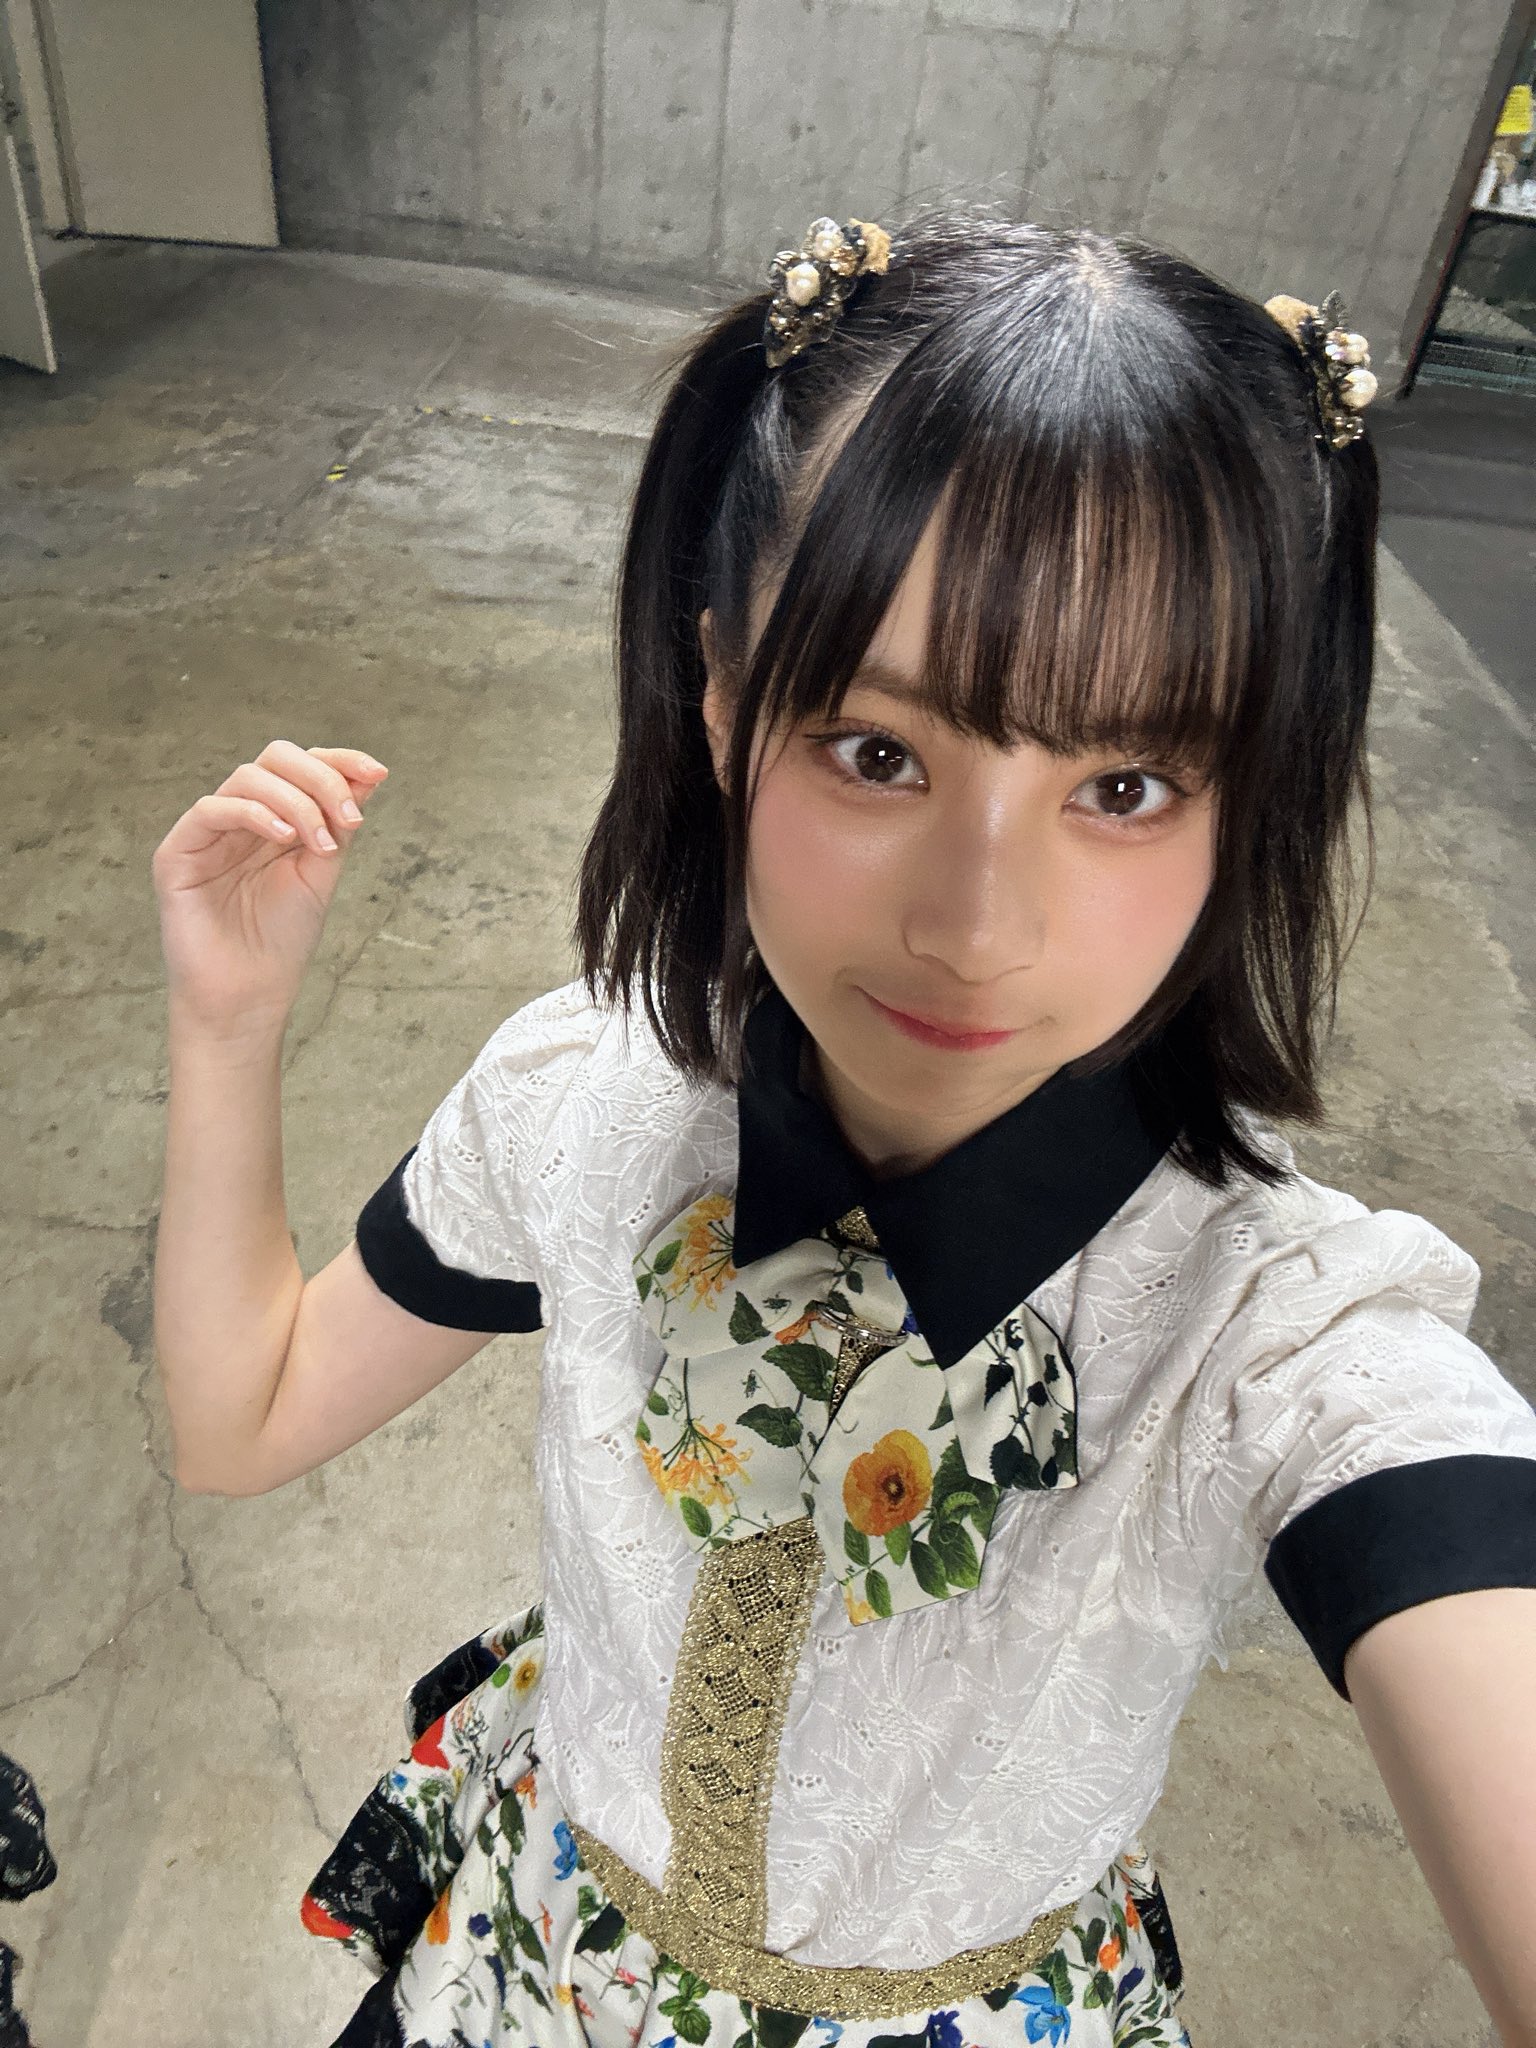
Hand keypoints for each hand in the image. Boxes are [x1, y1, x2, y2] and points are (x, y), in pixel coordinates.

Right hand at [152, 740, 388, 1038]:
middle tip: (351, 821)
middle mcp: (240, 818)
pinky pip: (210, 810)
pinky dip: (255, 813)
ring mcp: (208, 833)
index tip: (378, 773)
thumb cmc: (282, 940)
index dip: (338, 761)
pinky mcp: (177, 853)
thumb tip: (369, 775)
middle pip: (275, 757)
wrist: (248, 996)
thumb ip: (337, 823)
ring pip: (247, 777)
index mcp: (274, 819)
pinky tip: (286, 837)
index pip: (302, 767)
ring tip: (321, 844)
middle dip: (321, 778)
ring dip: (297, 801)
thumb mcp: (322, 871)